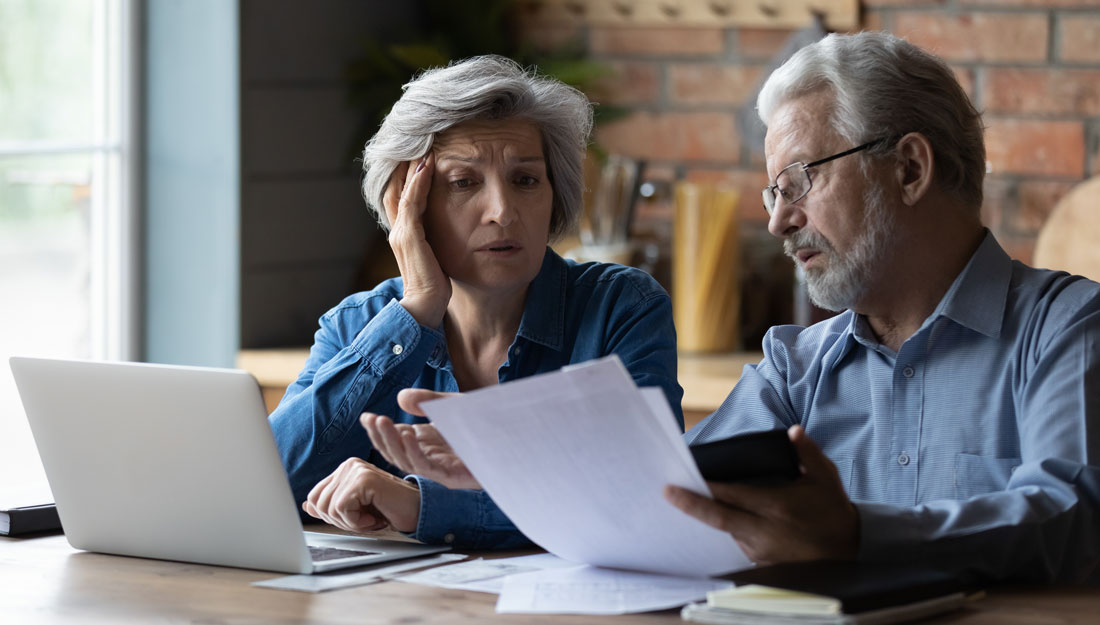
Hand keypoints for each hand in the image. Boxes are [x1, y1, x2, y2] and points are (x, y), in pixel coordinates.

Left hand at [303, 458, 420, 533]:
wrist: (418, 511)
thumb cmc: (390, 510)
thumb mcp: (356, 510)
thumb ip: (332, 505)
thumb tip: (308, 506)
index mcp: (345, 470)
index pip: (315, 496)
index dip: (330, 515)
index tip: (353, 518)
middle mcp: (349, 465)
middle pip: (319, 503)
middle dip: (340, 521)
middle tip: (364, 520)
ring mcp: (356, 470)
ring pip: (329, 507)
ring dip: (350, 523)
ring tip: (370, 518)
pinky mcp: (364, 479)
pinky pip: (342, 508)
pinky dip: (357, 522)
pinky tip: (374, 517)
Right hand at [360, 388, 481, 489]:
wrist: (516, 433)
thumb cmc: (486, 422)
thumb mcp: (453, 405)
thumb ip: (428, 401)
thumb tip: (402, 397)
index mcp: (429, 444)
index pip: (396, 441)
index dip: (379, 431)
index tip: (366, 417)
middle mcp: (433, 458)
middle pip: (397, 454)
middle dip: (381, 437)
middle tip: (372, 419)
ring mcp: (442, 469)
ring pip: (408, 462)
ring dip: (393, 443)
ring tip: (382, 423)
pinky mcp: (455, 476)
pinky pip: (428, 467)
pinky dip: (414, 452)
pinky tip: (406, 436)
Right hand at [383, 154, 450, 327]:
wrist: (424, 309)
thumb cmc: (435, 286)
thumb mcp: (436, 257)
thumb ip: (437, 241)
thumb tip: (451, 228)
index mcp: (404, 233)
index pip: (401, 195)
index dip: (407, 173)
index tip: (421, 152)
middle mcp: (398, 230)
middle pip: (395, 186)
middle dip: (405, 163)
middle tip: (419, 139)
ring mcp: (401, 233)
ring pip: (401, 189)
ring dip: (412, 165)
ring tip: (424, 144)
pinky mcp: (409, 238)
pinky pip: (411, 203)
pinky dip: (418, 182)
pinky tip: (427, 165)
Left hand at [665, 426, 858, 564]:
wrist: (850, 550)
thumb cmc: (833, 511)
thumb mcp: (825, 478)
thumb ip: (807, 453)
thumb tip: (793, 431)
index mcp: (776, 506)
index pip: (732, 496)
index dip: (707, 488)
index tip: (685, 478)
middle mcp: (764, 531)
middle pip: (718, 519)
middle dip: (690, 505)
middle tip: (667, 493)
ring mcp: (761, 550)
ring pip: (725, 532)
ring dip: (707, 518)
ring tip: (685, 500)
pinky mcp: (761, 563)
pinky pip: (736, 545)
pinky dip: (724, 531)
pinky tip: (713, 519)